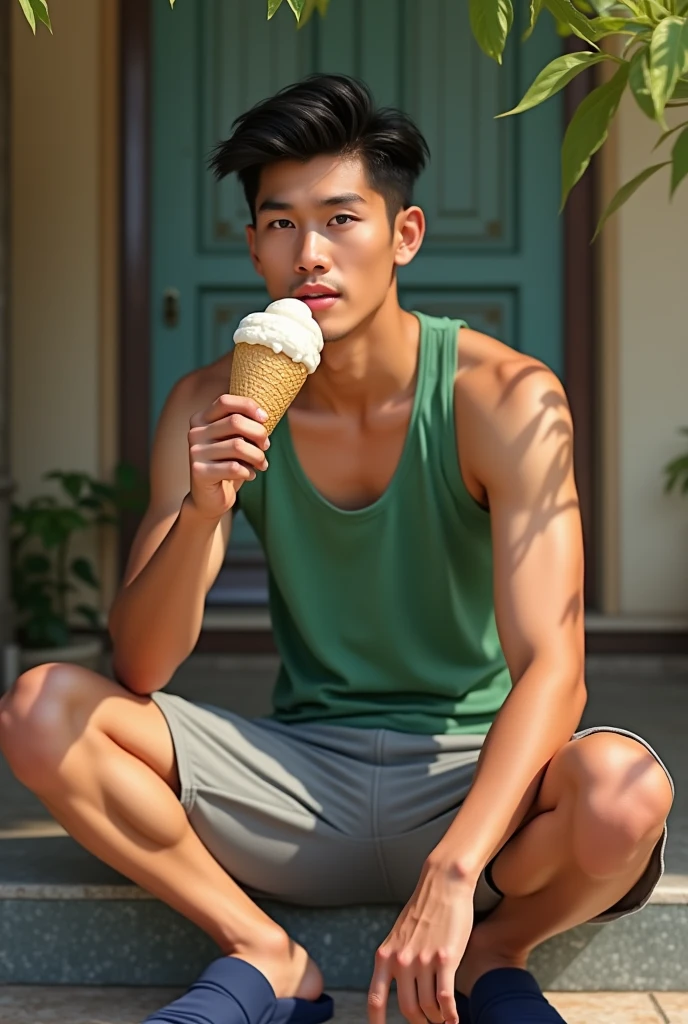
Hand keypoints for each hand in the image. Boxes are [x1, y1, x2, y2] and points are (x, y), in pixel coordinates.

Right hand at [187, 394, 269, 519]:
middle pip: (235, 422)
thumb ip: (243, 425)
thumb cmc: (227, 464)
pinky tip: (250, 475)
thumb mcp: (234, 440)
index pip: (225, 401)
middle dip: (259, 433)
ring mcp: (195, 452)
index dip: (249, 406)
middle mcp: (195, 432)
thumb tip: (263, 416)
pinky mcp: (199, 471)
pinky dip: (249, 471)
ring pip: (238, 445)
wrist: (210, 498)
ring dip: (258, 456)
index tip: (265, 418)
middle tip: (266, 446)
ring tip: (262, 464)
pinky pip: (235, 467)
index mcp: (201, 419)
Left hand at [368, 862, 474, 1023]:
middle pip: (407, 1009)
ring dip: (437, 1018)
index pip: (375, 999)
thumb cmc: (424, 909)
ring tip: (443, 1019)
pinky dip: (450, 1014)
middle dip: (419, 1022)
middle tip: (428, 1023)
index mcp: (385, 955)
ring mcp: (422, 960)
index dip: (377, 1023)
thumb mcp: (399, 934)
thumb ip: (396, 958)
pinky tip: (454, 1018)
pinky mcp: (445, 959)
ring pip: (428, 1007)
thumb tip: (400, 986)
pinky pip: (445, 999)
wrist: (442, 883)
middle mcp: (401, 960)